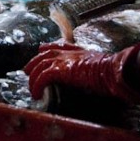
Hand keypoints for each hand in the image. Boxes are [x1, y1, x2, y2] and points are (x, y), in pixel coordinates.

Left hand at [24, 42, 139, 103]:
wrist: (112, 70)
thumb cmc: (112, 71)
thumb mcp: (102, 66)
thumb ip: (96, 70)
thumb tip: (103, 80)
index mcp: (78, 51)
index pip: (59, 46)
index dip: (48, 48)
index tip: (41, 49)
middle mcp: (68, 53)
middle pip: (44, 54)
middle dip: (34, 62)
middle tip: (27, 70)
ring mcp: (63, 60)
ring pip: (39, 66)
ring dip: (33, 78)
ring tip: (32, 88)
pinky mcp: (60, 70)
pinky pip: (42, 78)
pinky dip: (37, 85)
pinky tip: (37, 94)